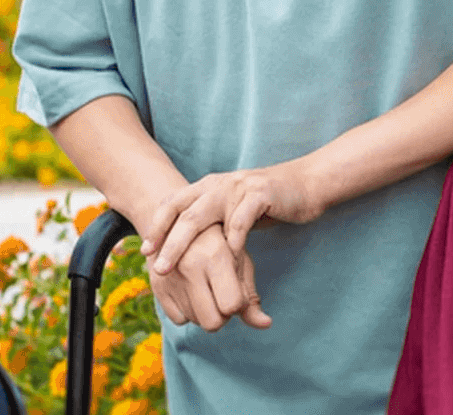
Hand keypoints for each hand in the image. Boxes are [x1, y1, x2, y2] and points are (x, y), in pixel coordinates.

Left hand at [145, 164, 322, 277]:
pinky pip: (239, 220)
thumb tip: (188, 248)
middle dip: (167, 241)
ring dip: (189, 245)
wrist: (307, 184)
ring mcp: (238, 187)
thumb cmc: (268, 202)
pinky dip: (231, 241)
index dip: (157, 226)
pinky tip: (226, 260)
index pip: (173, 203)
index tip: (144, 250)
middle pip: (183, 213)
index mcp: (208, 186)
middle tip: (157, 266)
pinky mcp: (260, 194)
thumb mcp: (233, 210)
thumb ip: (213, 223)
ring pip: (204, 216)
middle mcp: (218, 184)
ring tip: (182, 269)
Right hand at [148, 229, 269, 330]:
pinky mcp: (156, 286)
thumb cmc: (219, 243)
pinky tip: (190, 291)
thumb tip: (266, 324)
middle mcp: (189, 267)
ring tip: (205, 287)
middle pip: (212, 323)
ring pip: (196, 322)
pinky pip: (178, 320)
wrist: (179, 222)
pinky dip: (187, 311)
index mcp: (215, 256)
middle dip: (222, 315)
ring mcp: (169, 278)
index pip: (232, 305)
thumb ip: (251, 296)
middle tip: (221, 295)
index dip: (238, 303)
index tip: (236, 290)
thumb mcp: (239, 261)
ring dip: (205, 312)